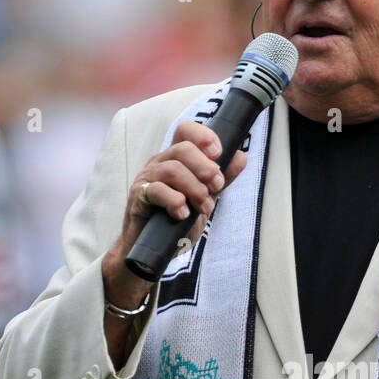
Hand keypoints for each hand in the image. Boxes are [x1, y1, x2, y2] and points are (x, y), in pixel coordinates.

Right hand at [103, 121, 248, 305]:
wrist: (154, 248)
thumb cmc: (177, 220)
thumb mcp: (204, 198)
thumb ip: (221, 179)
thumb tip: (240, 157)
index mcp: (175, 158)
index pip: (186, 131)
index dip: (203, 136)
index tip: (219, 153)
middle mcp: (159, 163)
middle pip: (183, 149)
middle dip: (206, 168)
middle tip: (216, 188)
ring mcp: (147, 179)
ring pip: (172, 169)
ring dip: (195, 189)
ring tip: (204, 207)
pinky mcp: (138, 198)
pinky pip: (156, 191)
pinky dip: (175, 201)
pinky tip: (184, 214)